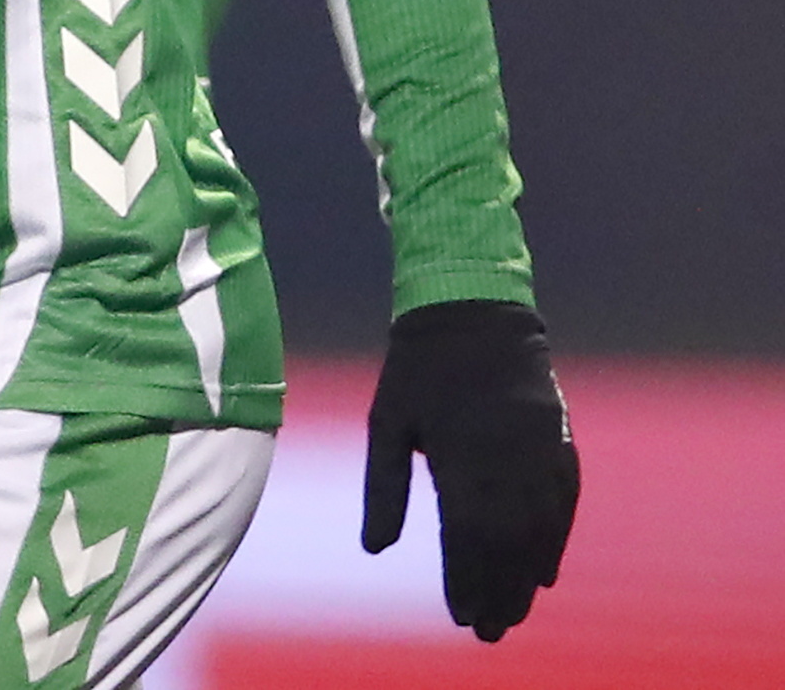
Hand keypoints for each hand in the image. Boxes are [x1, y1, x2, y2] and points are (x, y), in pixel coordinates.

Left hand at [362, 298, 578, 638]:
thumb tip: (375, 549)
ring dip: (529, 575)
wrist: (471, 309)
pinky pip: (565, 499)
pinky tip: (546, 570)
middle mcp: (506, 457)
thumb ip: (383, 487)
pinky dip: (557, 538)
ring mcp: (538, 447)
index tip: (461, 616)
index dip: (466, 579)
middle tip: (490, 631)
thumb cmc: (417, 367)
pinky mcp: (558, 437)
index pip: (467, 535)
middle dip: (499, 590)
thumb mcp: (386, 420)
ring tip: (515, 612)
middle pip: (508, 541)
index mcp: (460, 454)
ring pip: (542, 527)